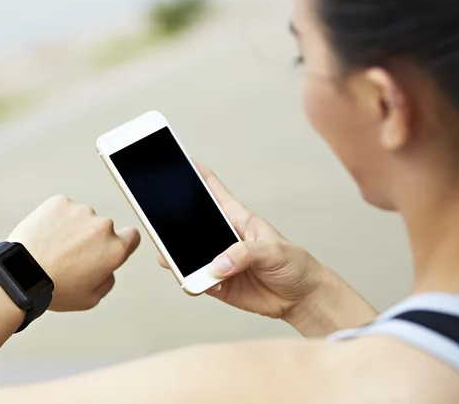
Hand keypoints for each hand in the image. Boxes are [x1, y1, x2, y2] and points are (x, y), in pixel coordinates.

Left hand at [9, 196, 140, 311]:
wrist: (20, 274)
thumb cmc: (54, 289)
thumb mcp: (91, 299)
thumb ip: (108, 280)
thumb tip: (108, 268)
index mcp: (115, 249)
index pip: (133, 236)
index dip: (123, 242)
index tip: (110, 247)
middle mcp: (102, 226)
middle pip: (103, 228)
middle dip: (91, 239)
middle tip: (70, 256)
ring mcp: (81, 211)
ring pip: (82, 218)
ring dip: (72, 228)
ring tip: (53, 248)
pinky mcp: (60, 202)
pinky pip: (63, 209)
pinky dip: (56, 219)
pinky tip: (45, 236)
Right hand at [158, 164, 325, 320]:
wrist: (302, 298)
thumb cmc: (294, 264)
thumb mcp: (273, 251)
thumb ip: (244, 254)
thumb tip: (216, 265)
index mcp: (236, 217)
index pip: (212, 189)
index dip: (195, 173)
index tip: (176, 161)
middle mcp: (222, 236)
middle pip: (188, 221)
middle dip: (171, 217)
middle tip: (156, 217)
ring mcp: (216, 259)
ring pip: (184, 252)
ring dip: (175, 255)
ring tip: (172, 257)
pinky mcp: (216, 282)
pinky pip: (194, 280)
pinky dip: (190, 282)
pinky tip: (198, 283)